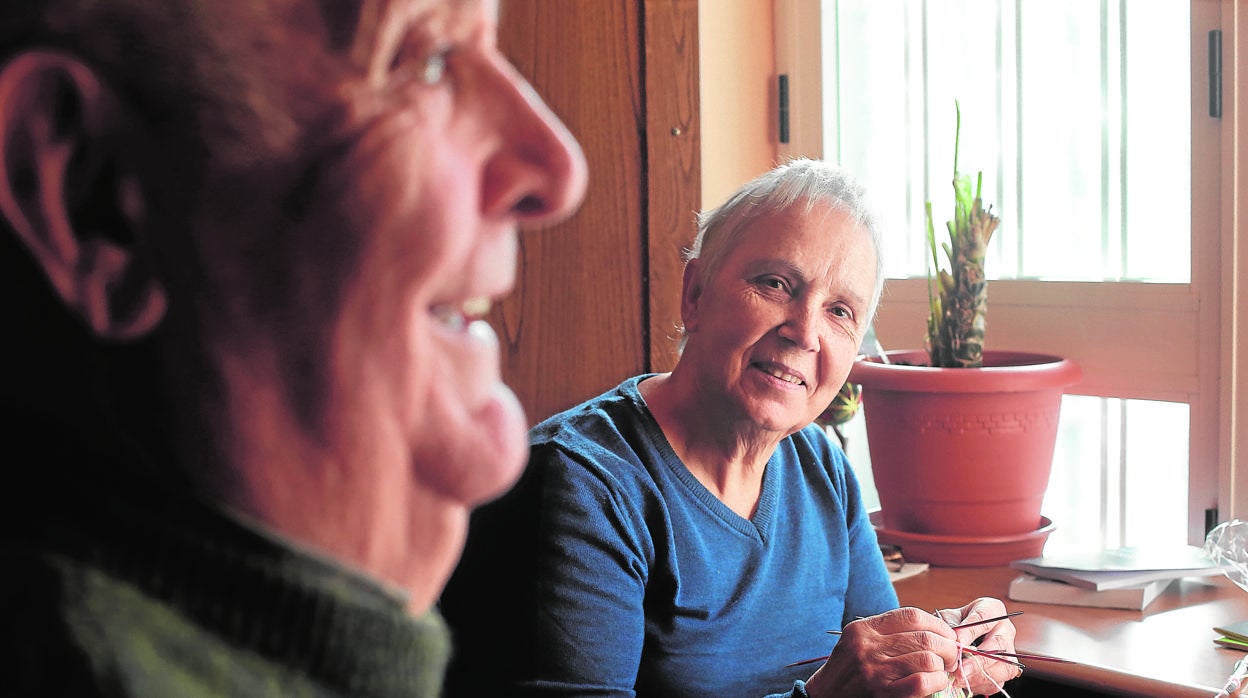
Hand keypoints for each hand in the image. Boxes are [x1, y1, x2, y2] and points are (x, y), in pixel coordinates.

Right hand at [803, 607, 965, 697]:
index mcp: (863, 629)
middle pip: (924, 637)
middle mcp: (867, 646)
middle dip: (947, 647)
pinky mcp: (882, 692)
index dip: (937, 625)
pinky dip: (937, 681)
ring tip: (943, 671)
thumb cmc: (847, 672)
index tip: (946, 635)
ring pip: (927, 658)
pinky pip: (922, 681)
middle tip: (951, 656)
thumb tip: (932, 632)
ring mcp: (874, 670)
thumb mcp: (858, 643)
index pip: (911, 616)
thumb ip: (887, 633)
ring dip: (943, 666)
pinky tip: (936, 683)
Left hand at [935, 598, 1020, 694]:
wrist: (960, 636)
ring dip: (980, 675)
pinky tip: (964, 682)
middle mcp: (1006, 630)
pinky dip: (980, 684)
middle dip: (979, 659)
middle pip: (998, 645)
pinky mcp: (1005, 671)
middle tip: (961, 667)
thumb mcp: (950, 617)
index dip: (971, 630)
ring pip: (1003, 666)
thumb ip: (950, 626)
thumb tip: (954, 641)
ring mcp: (1009, 652)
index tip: (958, 640)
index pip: (985, 618)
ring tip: (960, 678)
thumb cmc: (955, 623)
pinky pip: (997, 681)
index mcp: (993, 610)